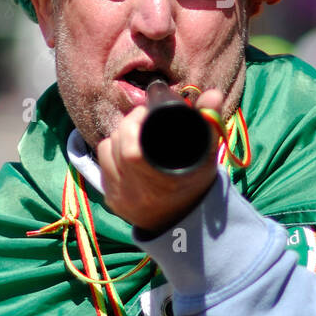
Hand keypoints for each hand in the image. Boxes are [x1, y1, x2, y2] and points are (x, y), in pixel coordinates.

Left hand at [97, 89, 224, 233]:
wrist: (183, 222)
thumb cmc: (196, 184)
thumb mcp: (206, 156)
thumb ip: (210, 123)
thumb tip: (213, 94)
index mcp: (159, 182)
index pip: (131, 150)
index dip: (133, 124)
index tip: (146, 112)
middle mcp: (135, 192)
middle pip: (117, 144)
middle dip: (128, 125)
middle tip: (142, 118)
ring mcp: (120, 197)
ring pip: (106, 152)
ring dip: (118, 137)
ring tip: (135, 134)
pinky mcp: (111, 200)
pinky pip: (102, 167)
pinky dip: (111, 154)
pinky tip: (124, 151)